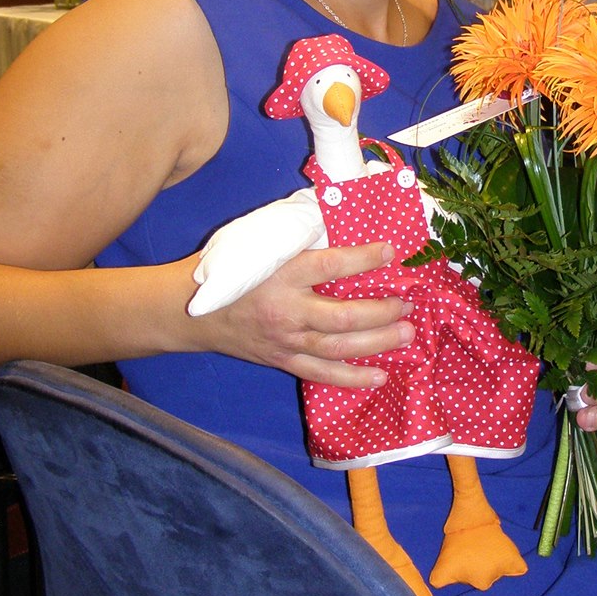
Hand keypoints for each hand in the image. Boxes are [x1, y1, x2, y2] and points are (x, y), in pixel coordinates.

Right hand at [182, 241, 413, 386]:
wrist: (189, 311)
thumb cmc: (226, 270)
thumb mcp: (256, 243)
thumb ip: (295, 235)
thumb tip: (337, 217)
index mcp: (281, 274)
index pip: (330, 265)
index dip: (363, 258)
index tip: (390, 250)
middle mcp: (286, 310)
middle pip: (342, 317)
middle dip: (381, 312)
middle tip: (407, 304)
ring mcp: (285, 341)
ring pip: (338, 349)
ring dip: (377, 343)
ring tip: (406, 335)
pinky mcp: (282, 360)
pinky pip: (322, 374)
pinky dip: (352, 378)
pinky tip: (380, 376)